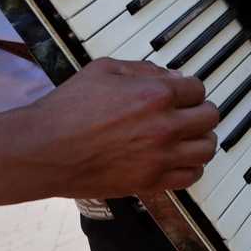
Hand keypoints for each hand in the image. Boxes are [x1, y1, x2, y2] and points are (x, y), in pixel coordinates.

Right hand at [22, 58, 218, 197]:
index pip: (198, 88)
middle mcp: (165, 126)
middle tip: (189, 112)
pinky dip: (191, 167)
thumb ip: (143, 69)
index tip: (182, 94)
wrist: (42, 150)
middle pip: (209, 117)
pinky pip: (191, 176)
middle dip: (200, 111)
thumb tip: (171, 76)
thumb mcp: (104, 70)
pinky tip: (180, 160)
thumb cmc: (67, 109)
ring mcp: (159, 157)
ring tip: (189, 136)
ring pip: (206, 148)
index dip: (189, 90)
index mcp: (156, 94)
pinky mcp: (150, 182)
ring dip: (201, 139)